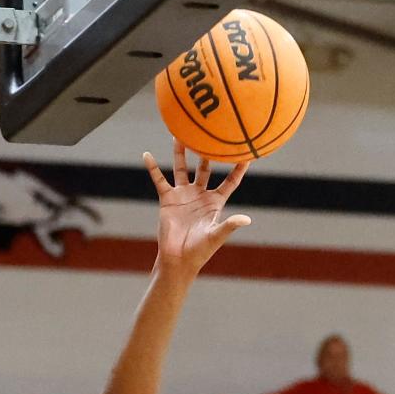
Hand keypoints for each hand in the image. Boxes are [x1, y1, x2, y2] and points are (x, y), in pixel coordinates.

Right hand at [144, 141, 250, 275]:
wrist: (178, 259)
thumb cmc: (200, 251)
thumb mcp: (216, 236)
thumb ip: (230, 225)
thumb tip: (247, 219)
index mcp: (215, 203)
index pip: (230, 182)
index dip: (238, 169)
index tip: (246, 153)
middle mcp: (199, 195)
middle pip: (205, 168)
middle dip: (207, 153)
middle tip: (210, 134)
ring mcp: (183, 195)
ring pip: (181, 168)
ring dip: (180, 153)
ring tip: (179, 135)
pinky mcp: (167, 199)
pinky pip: (159, 180)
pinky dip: (153, 168)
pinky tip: (147, 155)